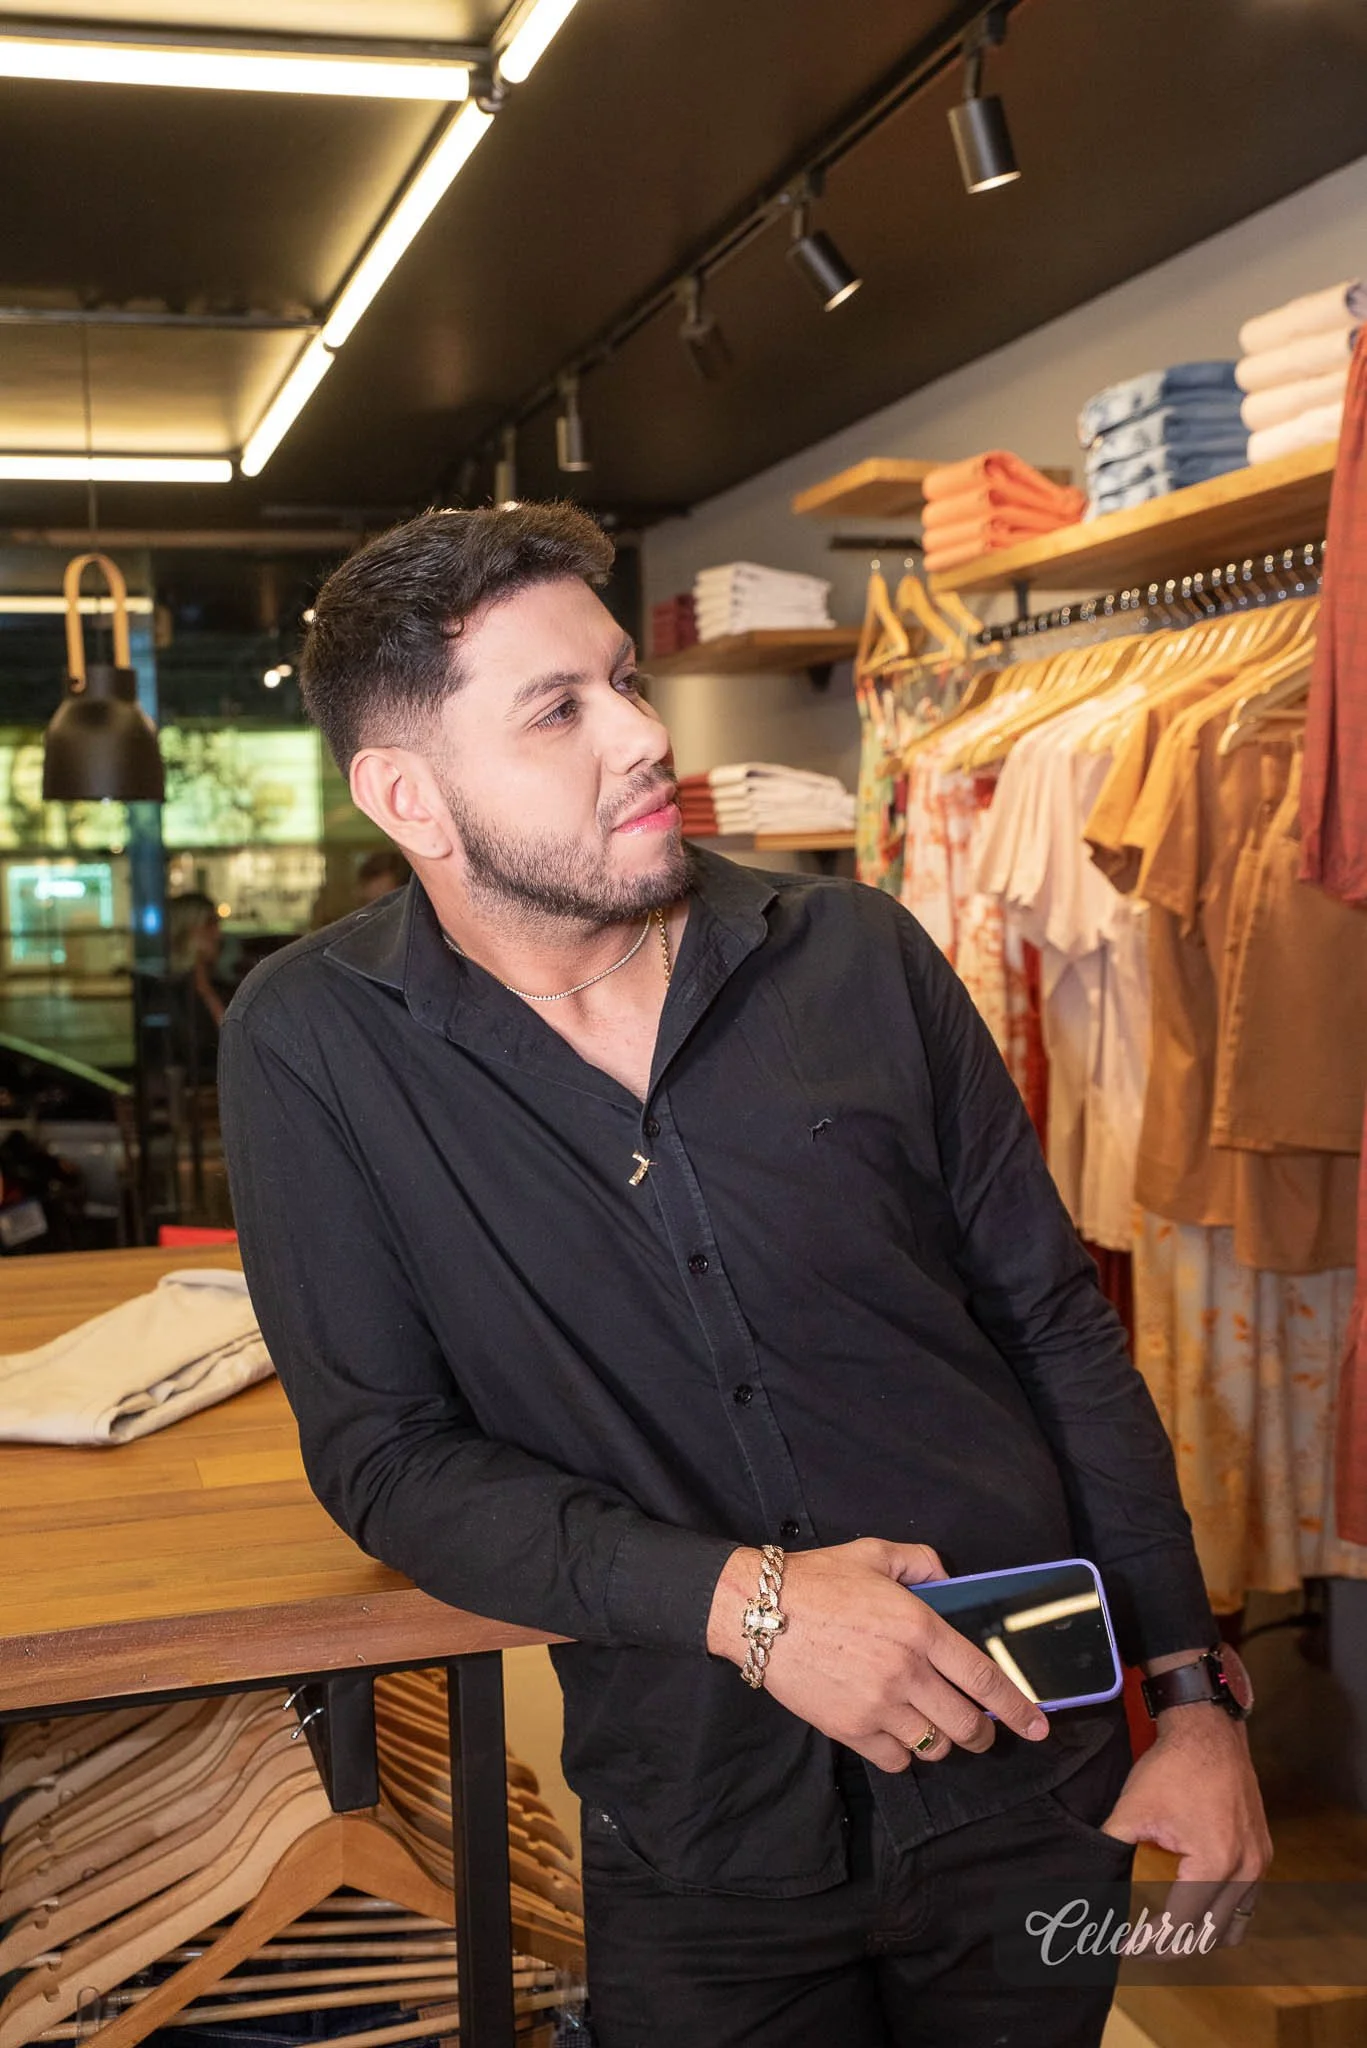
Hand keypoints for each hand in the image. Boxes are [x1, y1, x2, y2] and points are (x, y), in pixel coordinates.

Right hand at [707, 1539, 1050, 1772]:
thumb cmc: (817, 1580)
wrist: (758, 1612)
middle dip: (984, 1735)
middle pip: (967, 1725)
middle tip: (982, 1731)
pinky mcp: (850, 1728)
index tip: (1039, 1726)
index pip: (985, 1678)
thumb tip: (950, 1580)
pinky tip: (895, 1733)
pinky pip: (896, 1759)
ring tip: (933, 1726)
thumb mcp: (875, 1553)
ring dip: (942, 1741)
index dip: (1019, 1709)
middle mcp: (907, 1671)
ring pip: (935, 1745)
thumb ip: (922, 1562)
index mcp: (920, 1627)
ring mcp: (878, 1704)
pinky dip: (903, 1753)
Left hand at [1097, 1707, 1271, 1945]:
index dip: (1152, 1943)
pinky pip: (1245, 1900)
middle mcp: (1245, 1869)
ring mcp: (1258, 1861)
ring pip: (1233, 1923)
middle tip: (1141, 1946)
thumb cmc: (1171, 1766)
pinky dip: (1219, 1912)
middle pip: (1210, 1933)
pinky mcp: (1261, 1851)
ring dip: (1201, 1934)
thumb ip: (1111, 1847)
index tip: (1126, 1947)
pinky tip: (1193, 1905)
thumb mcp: (1133, 1810)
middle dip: (1173, 1945)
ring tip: (1166, 1931)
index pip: (1182, 1924)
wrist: (1207, 1729)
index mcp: (1215, 1864)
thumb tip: (1089, 1877)